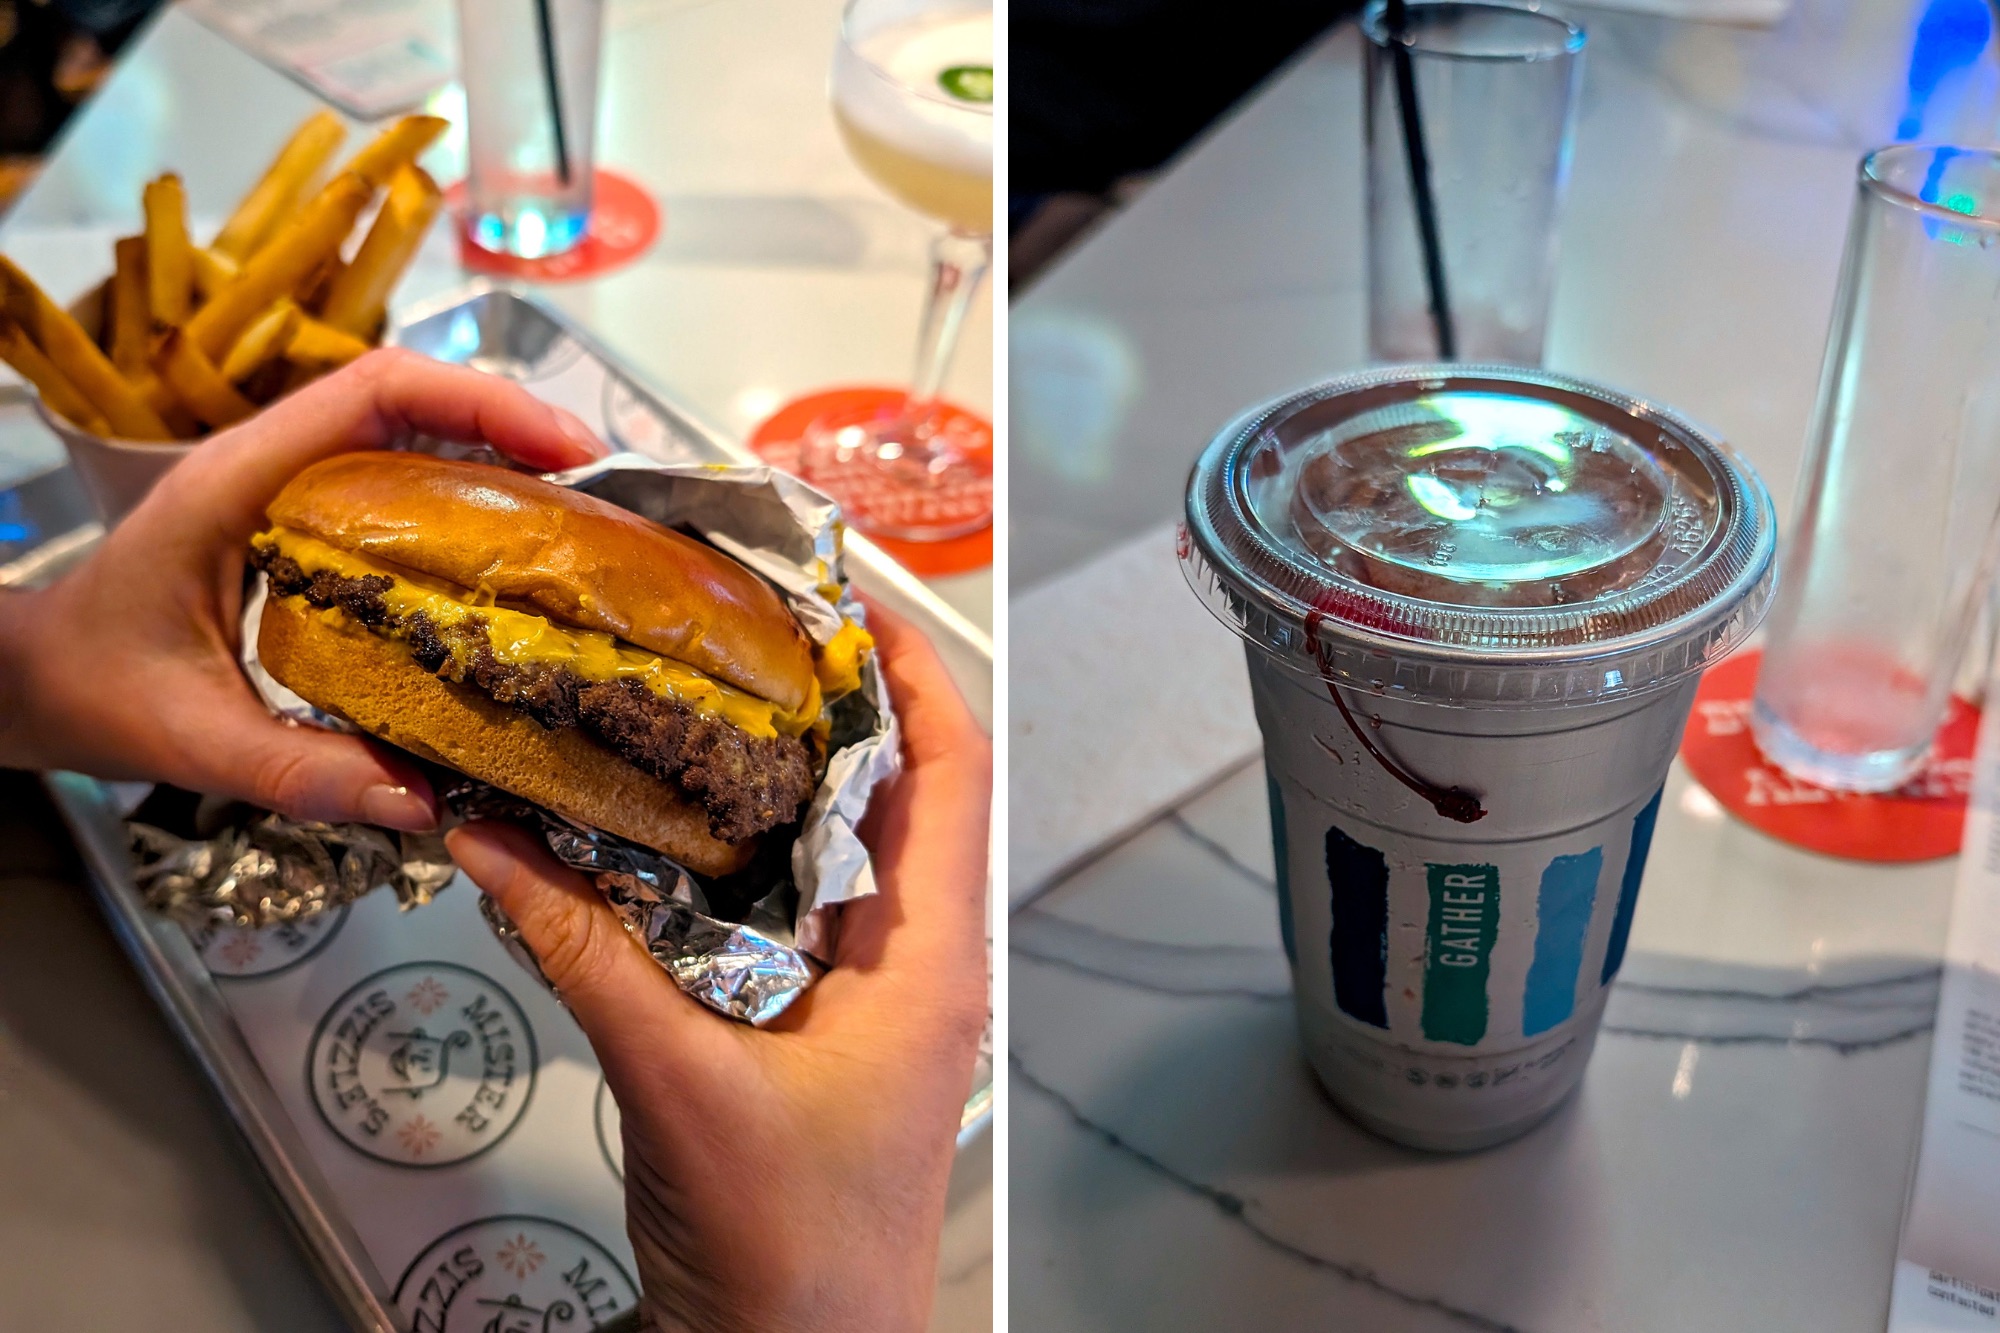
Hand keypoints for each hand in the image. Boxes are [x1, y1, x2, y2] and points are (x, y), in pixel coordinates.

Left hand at [0, 348, 604, 826]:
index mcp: (240, 482)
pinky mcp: (305, 524)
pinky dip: (469, 505)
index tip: (566, 449)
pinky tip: (515, 562)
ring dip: (502, 463)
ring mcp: (290, 489)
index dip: (481, 402)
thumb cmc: (92, 688)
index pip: (375, 390)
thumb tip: (420, 803)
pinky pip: (401, 488)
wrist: (33, 681)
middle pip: (414, 401)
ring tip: (581, 522)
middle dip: (516, 429)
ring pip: (414, 438)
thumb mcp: (190, 737)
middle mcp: (271, 466)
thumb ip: (299, 770)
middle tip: (602, 494)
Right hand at [445, 599, 989, 1332]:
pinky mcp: (800, 1031)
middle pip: (885, 789)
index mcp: (930, 959)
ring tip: (679, 696)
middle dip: (814, 702)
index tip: (839, 593)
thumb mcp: (680, 1084)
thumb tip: (492, 838)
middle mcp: (908, 963)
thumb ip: (585, 953)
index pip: (954, 765)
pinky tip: (644, 831)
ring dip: (759, 777)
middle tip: (727, 626)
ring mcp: (857, 998)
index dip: (910, 666)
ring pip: (821, 849)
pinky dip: (713, 860)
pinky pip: (767, 914)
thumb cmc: (796, 1261)